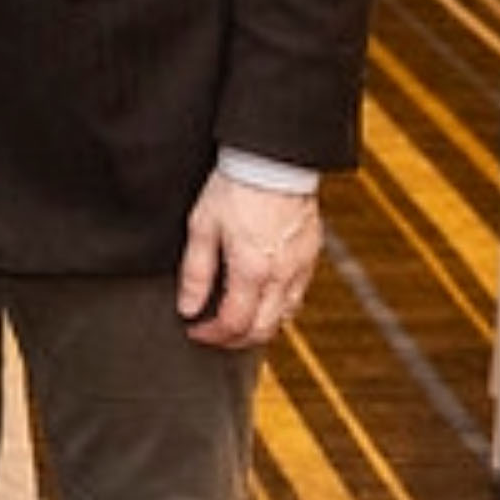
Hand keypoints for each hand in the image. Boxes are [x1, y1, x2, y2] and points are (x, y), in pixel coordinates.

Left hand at [175, 171, 321, 351]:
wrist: (272, 158)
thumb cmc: (234, 186)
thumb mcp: (202, 225)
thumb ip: (195, 272)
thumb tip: (188, 308)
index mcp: (252, 271)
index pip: (234, 325)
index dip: (211, 335)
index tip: (194, 330)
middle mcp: (281, 276)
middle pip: (262, 330)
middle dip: (234, 340)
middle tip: (212, 333)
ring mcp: (301, 267)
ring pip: (285, 317)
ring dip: (259, 326)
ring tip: (234, 318)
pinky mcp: (311, 255)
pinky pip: (297, 296)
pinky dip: (278, 308)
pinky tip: (261, 297)